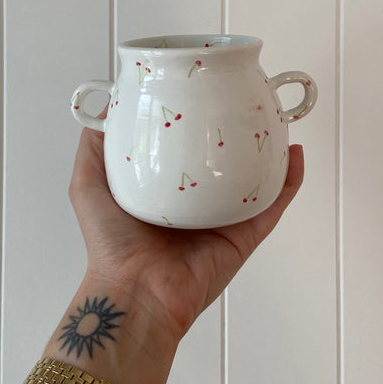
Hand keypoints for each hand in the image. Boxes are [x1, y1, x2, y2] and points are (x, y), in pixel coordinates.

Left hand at [68, 124, 304, 341]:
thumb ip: (94, 149)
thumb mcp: (88, 185)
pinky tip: (294, 154)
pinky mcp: (245, 235)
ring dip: (270, 152)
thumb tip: (107, 109)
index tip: (206, 92)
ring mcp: (225, 218)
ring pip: (256, 179)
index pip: (187, 150)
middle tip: (249, 101)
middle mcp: (198, 202)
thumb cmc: (110, 242)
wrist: (135, 291)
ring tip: (278, 121)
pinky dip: (288, 181)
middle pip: (226, 162)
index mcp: (167, 190)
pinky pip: (272, 204)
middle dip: (240, 134)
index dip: (198, 124)